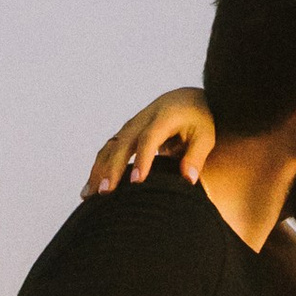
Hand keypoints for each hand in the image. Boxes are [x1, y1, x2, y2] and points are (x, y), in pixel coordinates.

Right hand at [87, 89, 215, 197]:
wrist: (186, 99)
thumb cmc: (199, 120)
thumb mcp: (205, 136)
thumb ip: (196, 156)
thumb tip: (188, 180)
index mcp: (164, 117)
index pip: (149, 138)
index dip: (142, 159)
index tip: (136, 181)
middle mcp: (143, 120)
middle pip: (123, 143)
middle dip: (112, 168)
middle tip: (106, 193)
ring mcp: (131, 126)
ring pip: (110, 147)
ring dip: (99, 170)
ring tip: (90, 195)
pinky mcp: (125, 134)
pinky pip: (108, 151)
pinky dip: (98, 169)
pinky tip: (90, 189)